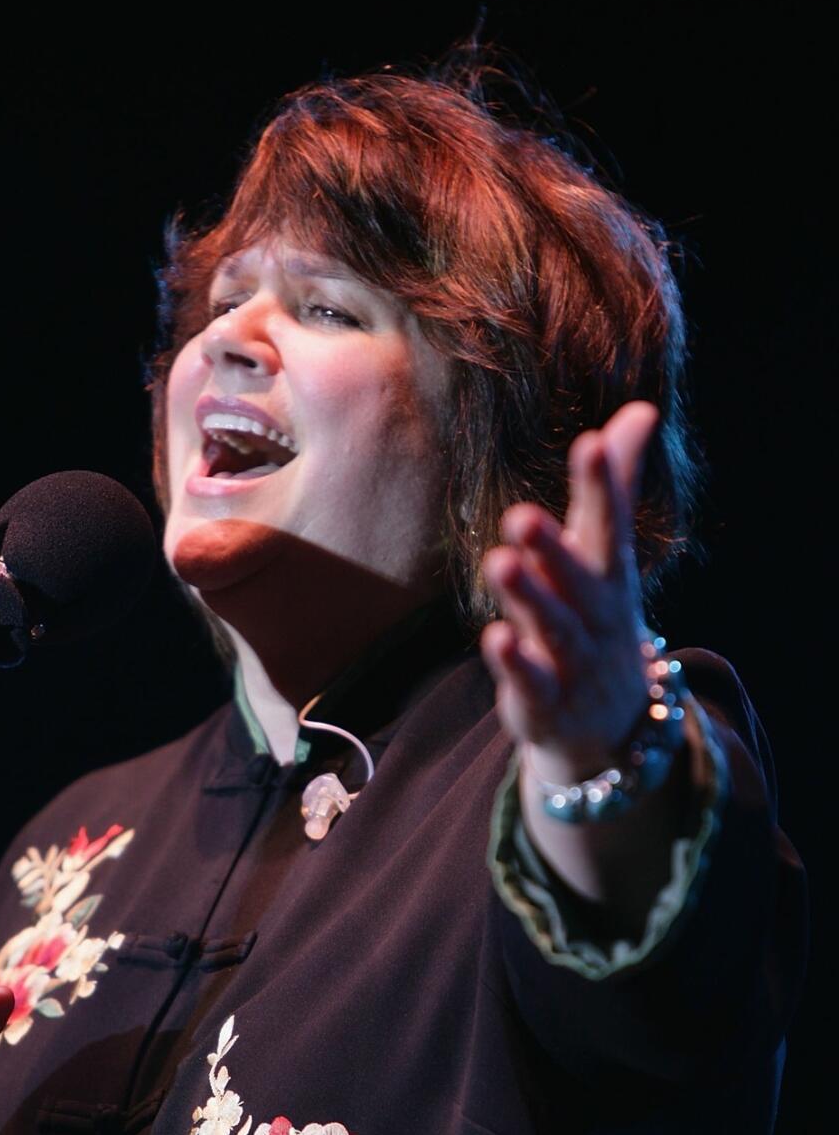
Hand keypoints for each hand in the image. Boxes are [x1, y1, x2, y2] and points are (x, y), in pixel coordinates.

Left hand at [479, 400, 659, 784]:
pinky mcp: (542, 700)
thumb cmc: (597, 619)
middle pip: (575, 580)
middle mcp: (593, 615)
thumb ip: (616, 486)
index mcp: (608, 574)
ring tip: (499, 561)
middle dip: (553, 549)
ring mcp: (571, 661)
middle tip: (522, 515)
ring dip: (527, 598)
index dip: (603, 486)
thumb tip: (640, 409)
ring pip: (551, 627)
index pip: (608, 525)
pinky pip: (529, 682)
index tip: (591, 444)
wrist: (610, 726)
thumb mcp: (608, 555)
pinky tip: (493, 637)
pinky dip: (514, 664)